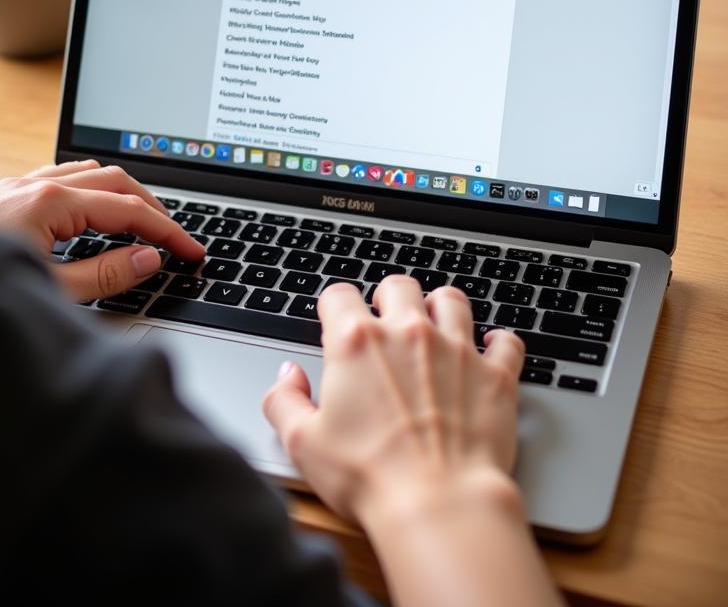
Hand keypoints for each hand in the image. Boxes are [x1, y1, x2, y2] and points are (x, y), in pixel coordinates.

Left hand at [0, 160, 203, 300]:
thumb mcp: (48, 291)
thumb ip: (104, 274)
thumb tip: (148, 258)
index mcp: (51, 202)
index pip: (129, 210)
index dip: (168, 231)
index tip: (192, 251)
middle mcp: (34, 184)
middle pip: (115, 179)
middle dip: (152, 206)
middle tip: (175, 237)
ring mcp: (15, 185)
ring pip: (87, 171)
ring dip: (121, 193)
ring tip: (142, 221)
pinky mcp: (1, 194)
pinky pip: (58, 176)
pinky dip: (89, 189)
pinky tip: (88, 212)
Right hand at [262, 276, 524, 527]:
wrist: (439, 505)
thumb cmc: (369, 477)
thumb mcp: (302, 443)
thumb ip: (284, 401)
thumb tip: (287, 377)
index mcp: (357, 343)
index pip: (339, 295)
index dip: (333, 306)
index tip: (335, 321)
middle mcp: (408, 333)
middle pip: (398, 285)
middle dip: (389, 298)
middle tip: (386, 320)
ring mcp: (456, 350)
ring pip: (451, 299)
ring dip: (440, 308)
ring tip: (435, 327)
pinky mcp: (496, 376)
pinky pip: (506, 341)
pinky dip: (498, 343)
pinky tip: (490, 352)